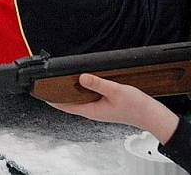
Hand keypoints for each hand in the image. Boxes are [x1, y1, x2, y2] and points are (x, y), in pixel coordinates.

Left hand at [49, 73, 179, 143]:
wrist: (151, 115)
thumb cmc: (136, 107)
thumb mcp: (116, 91)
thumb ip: (98, 84)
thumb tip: (81, 77)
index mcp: (91, 110)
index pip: (65, 106)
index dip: (51, 100)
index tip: (40, 93)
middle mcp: (92, 110)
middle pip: (69, 102)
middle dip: (57, 94)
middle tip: (45, 84)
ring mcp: (97, 108)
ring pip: (77, 99)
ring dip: (68, 92)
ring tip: (57, 82)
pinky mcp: (103, 105)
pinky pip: (86, 97)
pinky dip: (80, 90)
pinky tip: (80, 83)